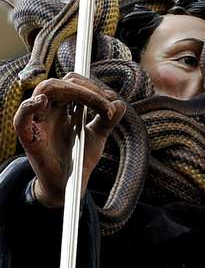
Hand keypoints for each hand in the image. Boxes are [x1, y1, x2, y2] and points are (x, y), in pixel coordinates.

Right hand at [13, 73, 125, 206]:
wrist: (70, 184)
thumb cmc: (79, 158)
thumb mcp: (97, 137)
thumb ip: (107, 120)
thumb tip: (120, 103)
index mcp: (63, 107)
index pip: (73, 83)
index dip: (93, 88)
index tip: (112, 103)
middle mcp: (49, 110)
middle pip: (62, 83)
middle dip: (88, 90)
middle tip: (107, 106)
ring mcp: (38, 122)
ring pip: (45, 91)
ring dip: (71, 91)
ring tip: (93, 101)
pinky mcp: (29, 138)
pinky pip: (21, 118)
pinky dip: (29, 107)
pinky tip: (43, 102)